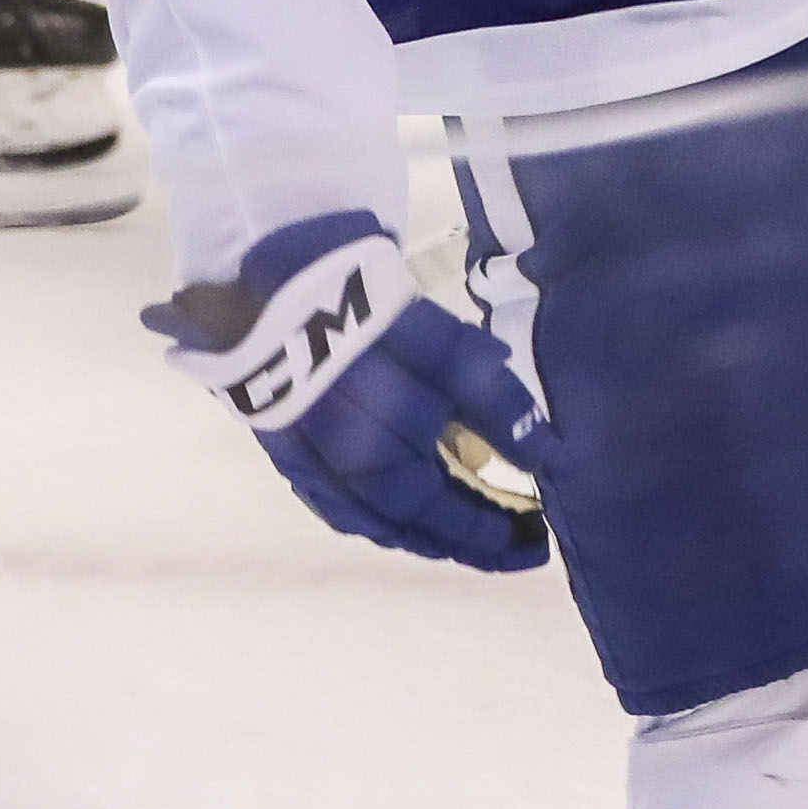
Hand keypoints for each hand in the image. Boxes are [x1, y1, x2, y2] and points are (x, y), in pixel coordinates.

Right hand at [144, 211, 552, 571]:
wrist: (259, 265)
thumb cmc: (358, 299)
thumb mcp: (437, 341)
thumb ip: (491, 399)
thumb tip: (548, 455)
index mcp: (382, 455)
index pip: (447, 512)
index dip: (493, 532)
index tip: (538, 540)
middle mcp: (344, 473)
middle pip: (412, 522)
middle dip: (465, 538)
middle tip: (513, 544)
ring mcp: (307, 462)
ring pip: (371, 519)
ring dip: (421, 532)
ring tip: (463, 533)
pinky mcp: (282, 443)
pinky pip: (334, 503)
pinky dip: (372, 517)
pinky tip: (390, 511)